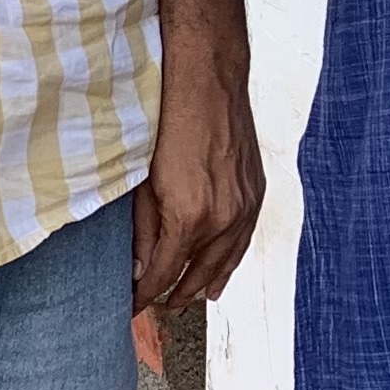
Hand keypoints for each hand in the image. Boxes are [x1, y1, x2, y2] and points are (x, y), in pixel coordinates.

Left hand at [133, 54, 264, 309]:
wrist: (208, 80)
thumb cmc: (168, 123)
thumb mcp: (143, 180)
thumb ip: (143, 230)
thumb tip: (138, 269)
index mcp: (189, 218)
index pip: (163, 273)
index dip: (145, 294)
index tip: (132, 305)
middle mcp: (223, 219)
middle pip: (198, 275)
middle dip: (174, 296)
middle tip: (157, 310)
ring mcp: (244, 207)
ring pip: (226, 262)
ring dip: (205, 284)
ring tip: (187, 302)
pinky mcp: (257, 192)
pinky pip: (244, 239)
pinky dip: (231, 261)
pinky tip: (221, 275)